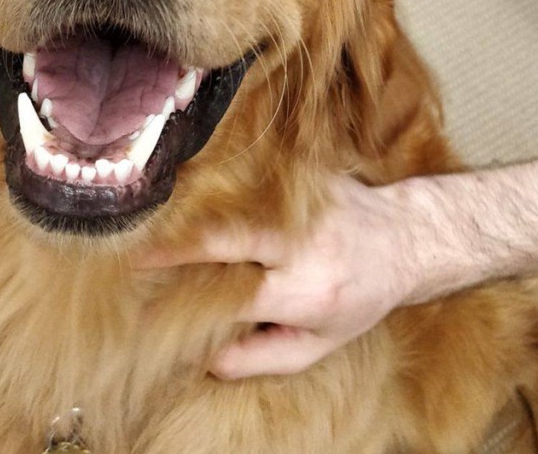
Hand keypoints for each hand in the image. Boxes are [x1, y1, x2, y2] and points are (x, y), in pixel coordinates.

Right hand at [137, 174, 439, 378]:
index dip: (185, 291)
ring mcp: (307, 205)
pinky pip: (253, 179)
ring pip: (236, 202)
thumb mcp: (321, 345)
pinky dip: (219, 185)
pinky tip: (188, 187)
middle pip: (228, 237)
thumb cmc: (358, 298)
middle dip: (176, 241)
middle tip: (131, 244)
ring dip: (190, 207)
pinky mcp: (305, 176)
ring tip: (147, 212)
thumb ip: (263, 356)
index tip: (142, 290)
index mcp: (306, 292)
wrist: (406, 239)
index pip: (233, 292)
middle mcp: (306, 246)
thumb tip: (206, 360)